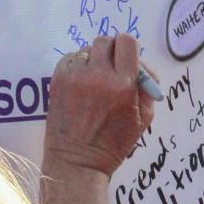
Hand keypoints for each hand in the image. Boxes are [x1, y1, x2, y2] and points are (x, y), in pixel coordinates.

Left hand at [43, 35, 157, 178]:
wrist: (77, 162)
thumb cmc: (113, 143)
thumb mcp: (143, 118)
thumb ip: (146, 87)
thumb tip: (142, 66)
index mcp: (123, 84)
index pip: (127, 42)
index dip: (129, 49)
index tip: (128, 61)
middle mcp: (98, 76)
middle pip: (106, 41)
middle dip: (112, 52)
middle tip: (113, 69)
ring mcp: (74, 77)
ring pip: (87, 49)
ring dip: (94, 60)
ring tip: (95, 80)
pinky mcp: (57, 80)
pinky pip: (70, 58)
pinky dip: (77, 66)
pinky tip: (80, 83)